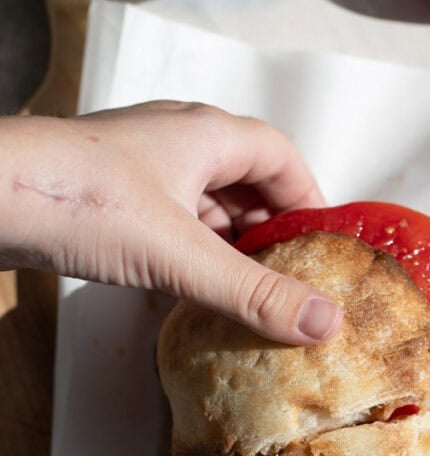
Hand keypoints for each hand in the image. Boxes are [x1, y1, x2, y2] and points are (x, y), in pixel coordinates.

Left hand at [0, 101, 341, 343]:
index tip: (326, 247)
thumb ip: (253, 293)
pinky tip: (191, 286)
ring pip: (204, 202)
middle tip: (292, 280)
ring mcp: (139, 166)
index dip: (309, 200)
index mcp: (206, 133)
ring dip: (229, 244)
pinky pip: (169, 219)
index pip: (281, 158)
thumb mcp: (180, 255)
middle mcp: (176, 140)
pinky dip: (190, 250)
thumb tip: (326, 321)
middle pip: (245, 181)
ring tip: (248, 292)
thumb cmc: (78, 201)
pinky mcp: (109, 195)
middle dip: (271, 230)